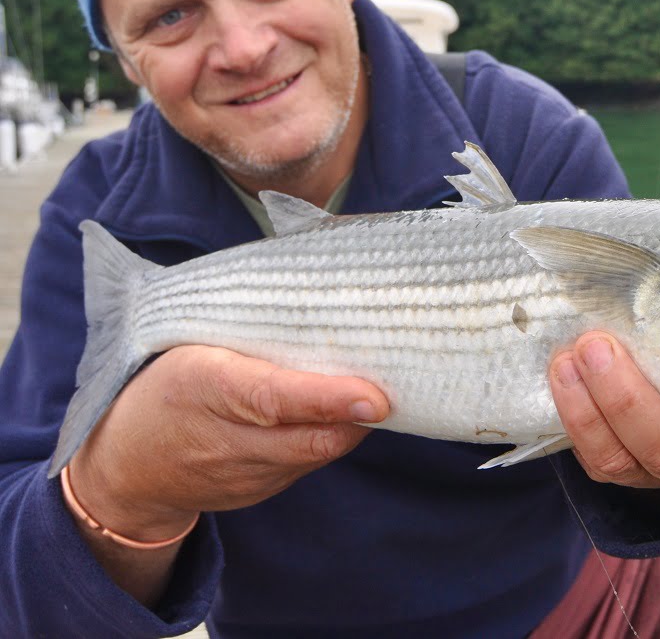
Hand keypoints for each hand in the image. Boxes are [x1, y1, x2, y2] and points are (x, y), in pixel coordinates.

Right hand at [70, 345, 389, 539]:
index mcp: (205, 385)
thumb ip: (253, 332)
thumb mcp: (193, 343)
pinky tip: (340, 413)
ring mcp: (244, 476)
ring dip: (349, 427)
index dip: (327, 399)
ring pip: (317, 454)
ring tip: (374, 388)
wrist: (125, 465)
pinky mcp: (258, 493)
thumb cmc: (168, 383)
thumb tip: (325, 306)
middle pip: (311, 439)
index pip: (274, 399)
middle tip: (394, 383)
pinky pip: (308, 465)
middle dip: (358, 416)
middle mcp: (226, 440)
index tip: (374, 396)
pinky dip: (329, 438)